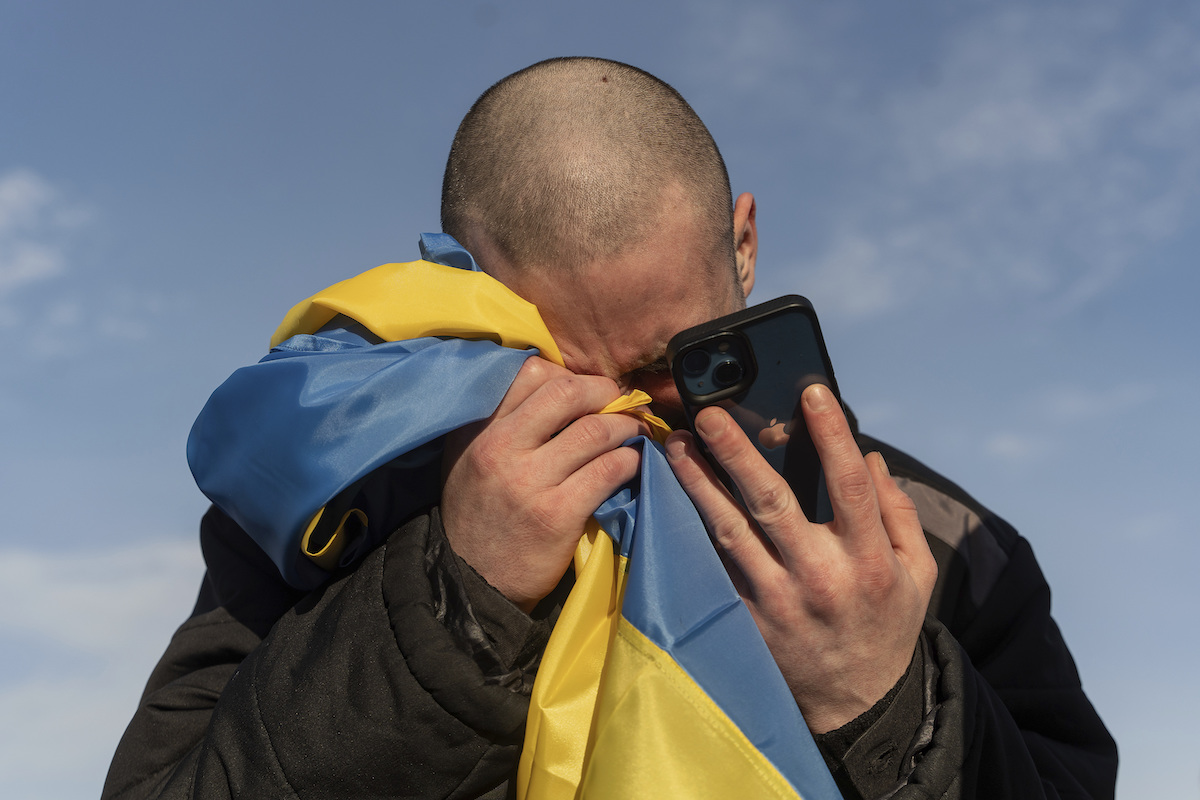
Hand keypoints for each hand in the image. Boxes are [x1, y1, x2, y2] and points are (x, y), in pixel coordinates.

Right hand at [441, 357, 648, 611]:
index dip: (571, 375)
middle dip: (606, 392)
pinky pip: (609, 470)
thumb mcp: (470, 455)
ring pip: (596, 430)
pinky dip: (630, 462)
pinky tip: (631, 465)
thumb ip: (502, 418)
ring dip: (627, 426)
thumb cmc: (478, 513)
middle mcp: (498, 447)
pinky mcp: (557, 514)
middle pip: (568, 391)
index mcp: (478, 427)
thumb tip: (559, 383)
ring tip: (635, 432)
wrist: (472, 581)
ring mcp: (528, 481)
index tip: (588, 392)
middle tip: (621, 403)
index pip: (532, 372)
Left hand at [665, 384, 936, 732]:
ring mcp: (777, 601)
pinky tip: (672, 495)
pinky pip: (713, 565)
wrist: (856, 705)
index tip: (811, 391)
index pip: (849, 486)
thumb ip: (898, 513)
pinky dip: (691, 527)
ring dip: (699, 483)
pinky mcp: (746, 619)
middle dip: (737, 453)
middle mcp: (819, 577)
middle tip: (709, 412)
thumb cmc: (886, 626)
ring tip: (676, 443)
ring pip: (729, 531)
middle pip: (771, 503)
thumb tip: (871, 458)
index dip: (831, 436)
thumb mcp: (917, 573)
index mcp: (867, 560)